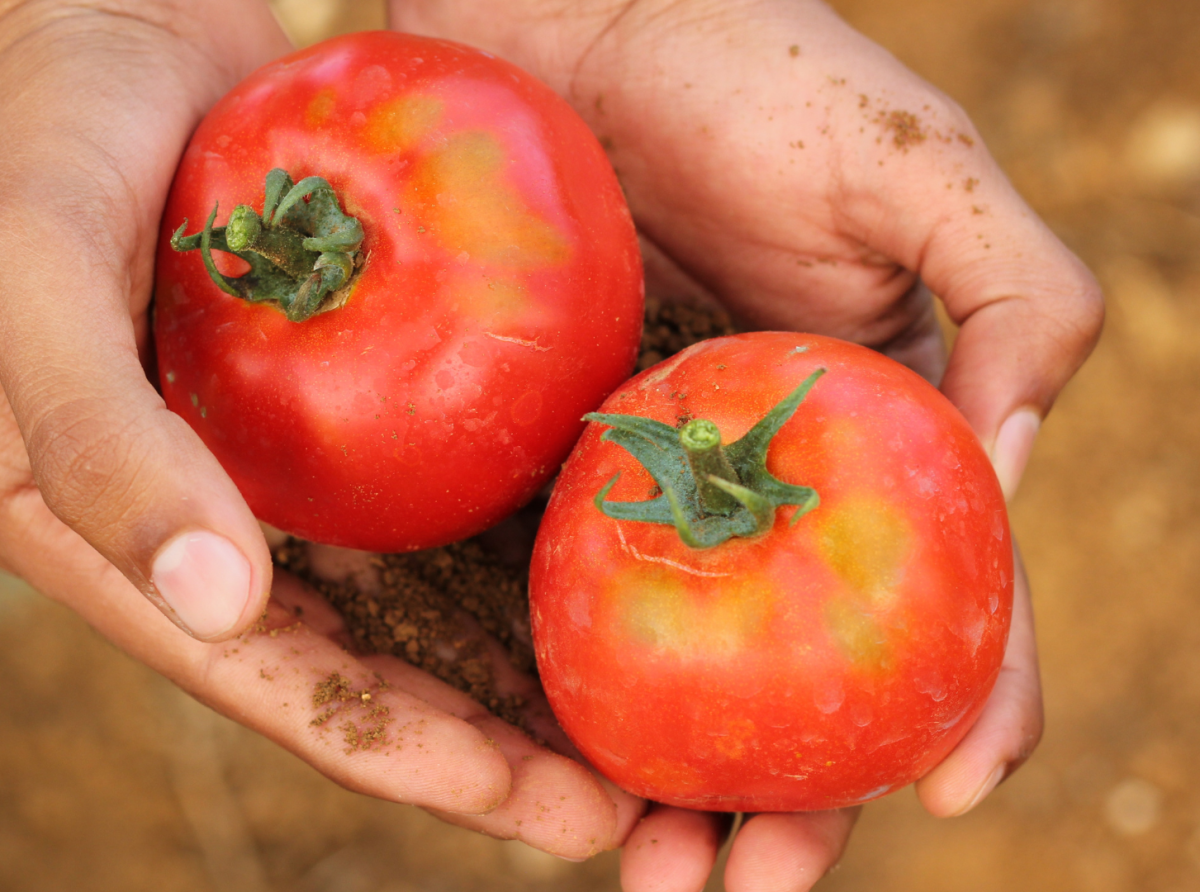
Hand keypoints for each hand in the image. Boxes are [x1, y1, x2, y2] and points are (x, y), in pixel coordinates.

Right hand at [0, 0, 637, 860]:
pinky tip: (621, 537)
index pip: (303, 690)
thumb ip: (101, 448)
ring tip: (651, 700)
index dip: (426, 765)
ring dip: (537, 650)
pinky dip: (527, 516)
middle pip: (394, 667)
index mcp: (144, 550)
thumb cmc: (31, 143)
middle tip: (638, 794)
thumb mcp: (31, 290)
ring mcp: (305, 460)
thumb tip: (214, 606)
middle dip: (508, 744)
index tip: (553, 819)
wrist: (96, 22)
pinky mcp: (355, 388)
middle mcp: (236, 526)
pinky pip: (454, 468)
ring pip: (438, 586)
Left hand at [390, 0, 1098, 886]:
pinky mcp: (548, 469)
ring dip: (677, 781)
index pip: (943, 592)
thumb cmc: (752, 75)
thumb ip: (1022, 301)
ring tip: (648, 873)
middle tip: (754, 887)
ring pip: (685, 666)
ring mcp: (656, 487)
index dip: (963, 699)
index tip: (951, 794)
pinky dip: (571, 688)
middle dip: (799, 793)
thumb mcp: (920, 172)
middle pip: (803, 666)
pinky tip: (550, 761)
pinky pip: (566, 598)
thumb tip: (1011, 463)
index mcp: (878, 433)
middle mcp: (768, 481)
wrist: (570, 32)